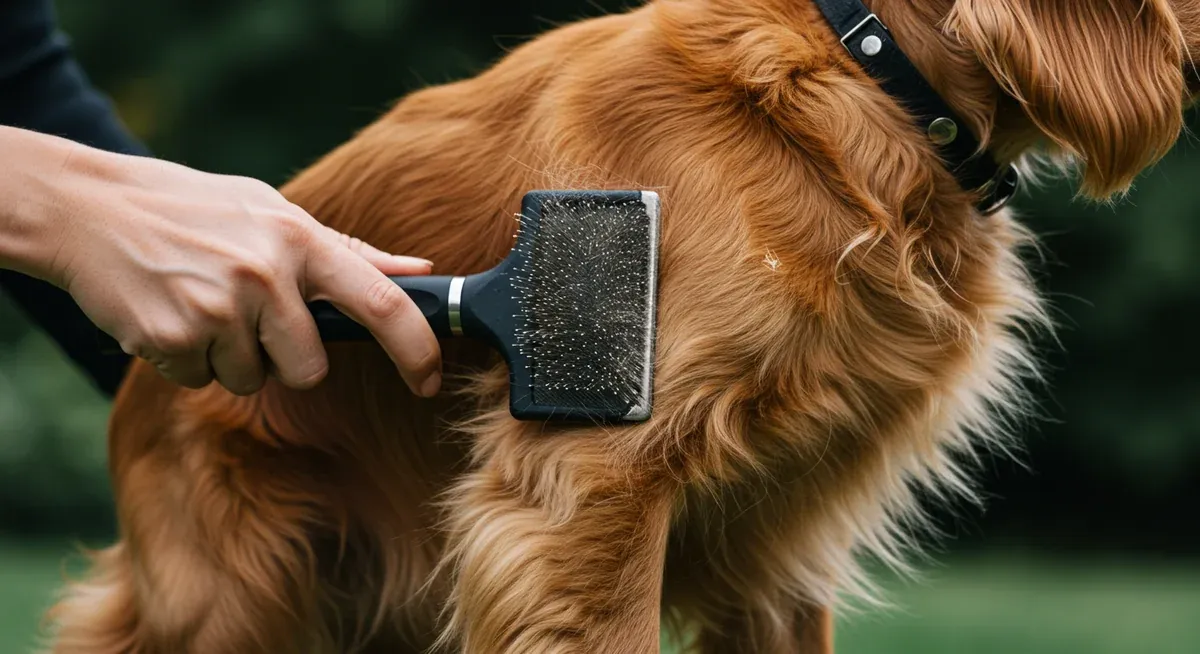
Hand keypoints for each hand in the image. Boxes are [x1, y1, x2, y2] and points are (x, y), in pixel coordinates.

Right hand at [27, 134, 441, 397]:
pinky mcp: (172, 338)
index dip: (416, 349)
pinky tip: (166, 312)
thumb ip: (346, 250)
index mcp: (300, 238)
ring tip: (198, 302)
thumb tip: (418, 271)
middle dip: (283, 358)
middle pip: (309, 369)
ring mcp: (218, 309)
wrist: (86, 208)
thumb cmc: (192, 209)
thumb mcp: (271, 211)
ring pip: (251, 379)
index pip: (381, 303)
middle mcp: (266, 275)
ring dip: (229, 357)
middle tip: (246, 315)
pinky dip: (186, 359)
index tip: (430, 380)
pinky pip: (201, 380)